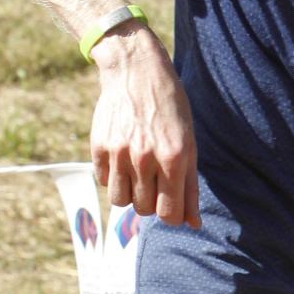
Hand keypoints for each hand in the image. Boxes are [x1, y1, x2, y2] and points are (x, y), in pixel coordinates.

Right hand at [90, 23, 200, 228]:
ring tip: (137, 173)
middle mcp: (146, 158)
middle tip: (155, 180)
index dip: (171, 215)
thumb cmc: (170, 107)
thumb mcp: (189, 142)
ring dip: (130, 193)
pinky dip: (113, 176)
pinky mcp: (99, 146)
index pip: (169, 213)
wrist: (136, 70)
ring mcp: (119, 152)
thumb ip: (190, 185)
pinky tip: (122, 157)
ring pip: (121, 201)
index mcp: (174, 158)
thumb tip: (193, 223)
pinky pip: (103, 180)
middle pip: (144, 209)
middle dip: (151, 201)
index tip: (171, 206)